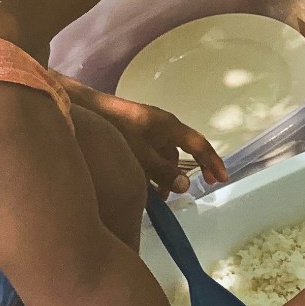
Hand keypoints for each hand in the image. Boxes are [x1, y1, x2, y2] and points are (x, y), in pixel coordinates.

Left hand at [81, 89, 227, 193]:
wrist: (83, 109)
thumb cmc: (115, 128)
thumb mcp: (140, 154)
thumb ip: (163, 171)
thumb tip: (186, 186)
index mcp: (169, 126)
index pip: (198, 145)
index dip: (212, 162)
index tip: (221, 180)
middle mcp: (162, 126)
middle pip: (180, 153)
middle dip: (181, 175)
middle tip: (178, 195)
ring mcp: (147, 130)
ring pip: (163, 156)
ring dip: (163, 175)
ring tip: (154, 196)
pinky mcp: (133, 134)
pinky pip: (150, 155)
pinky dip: (149, 170)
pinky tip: (139, 183)